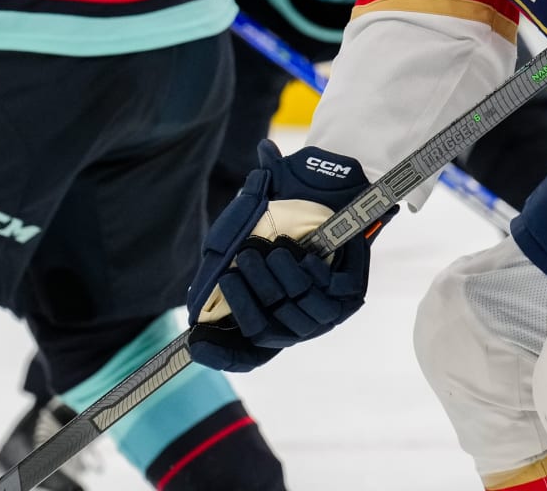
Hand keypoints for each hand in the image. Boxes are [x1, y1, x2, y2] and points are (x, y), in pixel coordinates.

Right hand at [186, 141, 394, 371]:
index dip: (223, 354)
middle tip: (240, 262)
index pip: (247, 355)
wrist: (313, 191)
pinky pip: (330, 293)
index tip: (198, 343)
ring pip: (300, 310)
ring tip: (271, 250)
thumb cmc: (270, 224)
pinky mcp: (351, 291)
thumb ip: (219, 276)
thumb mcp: (235, 247)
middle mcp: (297, 324)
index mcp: (271, 321)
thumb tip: (195, 314)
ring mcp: (326, 311)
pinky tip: (302, 255)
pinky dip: (310, 273)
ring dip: (281, 279)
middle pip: (267, 332)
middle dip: (248, 297)